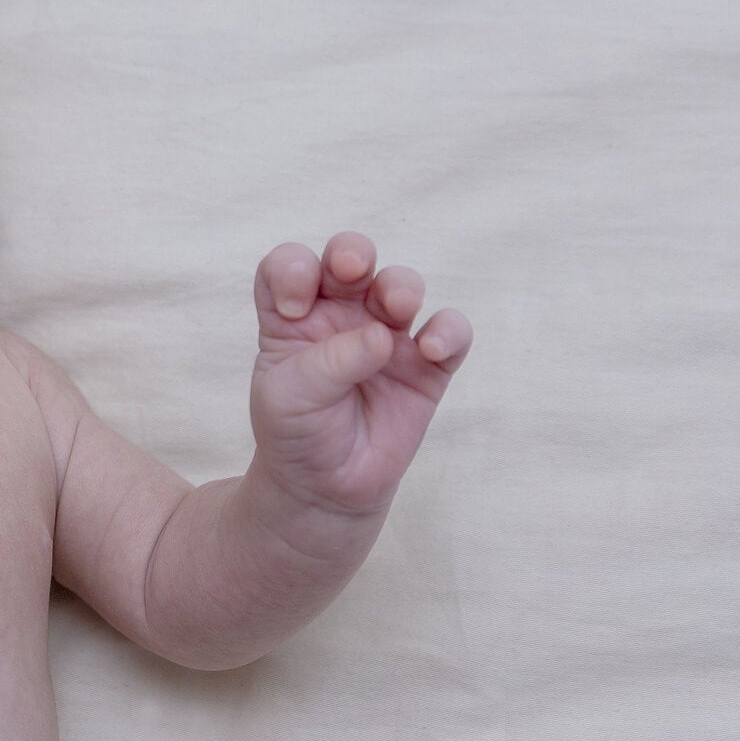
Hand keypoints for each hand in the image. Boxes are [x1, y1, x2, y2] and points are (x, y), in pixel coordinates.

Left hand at [249, 232, 471, 520]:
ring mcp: (385, 336)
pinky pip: (450, 332)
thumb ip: (330, 362)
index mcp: (294, 313)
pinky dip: (448, 331)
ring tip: (397, 309)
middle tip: (351, 269)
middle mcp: (340, 315)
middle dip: (352, 252)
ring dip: (400, 286)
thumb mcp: (290, 397)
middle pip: (350, 258)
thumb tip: (384, 337)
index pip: (289, 265)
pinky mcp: (426, 366)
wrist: (326, 488)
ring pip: (401, 286)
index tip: (292, 308)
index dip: (290, 270)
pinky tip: (431, 348)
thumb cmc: (296, 432)